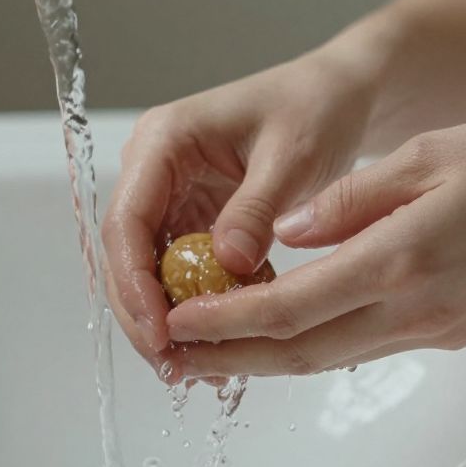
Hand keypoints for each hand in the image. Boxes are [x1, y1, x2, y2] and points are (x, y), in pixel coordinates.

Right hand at [101, 46, 380, 366]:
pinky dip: (205, 307)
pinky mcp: (196, 219)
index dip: (134, 283)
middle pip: (129, 255)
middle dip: (147, 315)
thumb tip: (225, 265)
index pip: (127, 221)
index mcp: (163, 141)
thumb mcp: (292, 156)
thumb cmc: (315, 108)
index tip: (160, 332)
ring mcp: (172, 196)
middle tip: (175, 368)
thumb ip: (256, 208)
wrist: (338, 96)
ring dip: (175, 319)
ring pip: (154, 272)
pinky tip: (229, 345)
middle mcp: (155, 170)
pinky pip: (187, 272)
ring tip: (204, 370)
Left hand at [157, 112, 465, 381]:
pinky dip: (317, 341)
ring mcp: (435, 326)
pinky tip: (293, 325)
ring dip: (267, 358)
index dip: (224, 320)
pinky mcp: (453, 327)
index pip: (289, 305)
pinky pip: (367, 343)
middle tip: (171, 355)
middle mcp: (413, 307)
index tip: (174, 320)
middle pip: (300, 351)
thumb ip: (356, 195)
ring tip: (214, 348)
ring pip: (331, 355)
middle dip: (229, 357)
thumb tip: (293, 228)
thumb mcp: (437, 152)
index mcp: (401, 258)